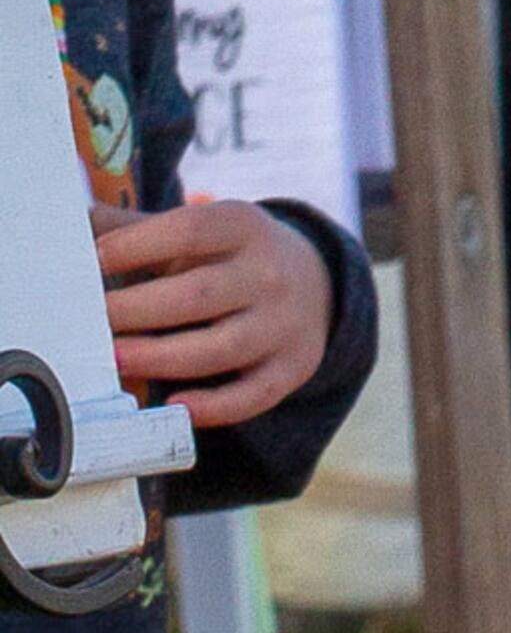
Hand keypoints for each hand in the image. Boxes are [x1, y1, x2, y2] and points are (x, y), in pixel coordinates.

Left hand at [99, 197, 334, 428]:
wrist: (316, 282)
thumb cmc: (230, 258)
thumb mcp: (198, 231)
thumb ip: (137, 230)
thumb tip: (72, 227)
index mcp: (244, 226)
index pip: (189, 230)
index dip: (136, 246)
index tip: (91, 262)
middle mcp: (270, 272)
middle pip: (198, 295)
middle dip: (136, 310)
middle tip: (89, 323)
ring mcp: (284, 323)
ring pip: (221, 348)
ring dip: (161, 358)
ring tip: (115, 359)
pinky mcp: (292, 367)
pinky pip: (252, 395)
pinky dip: (214, 406)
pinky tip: (175, 405)